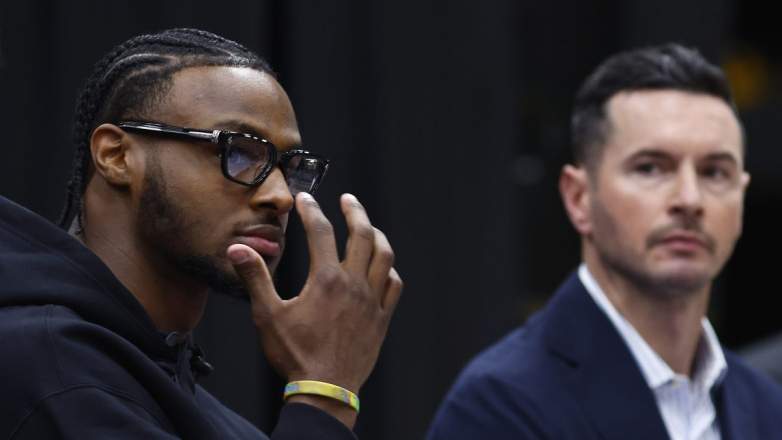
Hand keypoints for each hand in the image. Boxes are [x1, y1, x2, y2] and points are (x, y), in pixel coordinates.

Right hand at [226, 193, 401, 424]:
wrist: (325, 389)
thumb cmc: (295, 354)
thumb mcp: (267, 315)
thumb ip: (255, 278)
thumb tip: (237, 249)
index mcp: (325, 279)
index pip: (320, 232)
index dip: (311, 210)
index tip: (304, 198)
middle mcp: (353, 284)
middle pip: (362, 235)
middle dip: (354, 211)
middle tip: (347, 199)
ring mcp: (372, 301)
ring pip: (384, 256)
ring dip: (377, 235)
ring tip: (369, 226)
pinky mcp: (382, 318)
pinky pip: (394, 286)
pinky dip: (389, 270)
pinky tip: (383, 267)